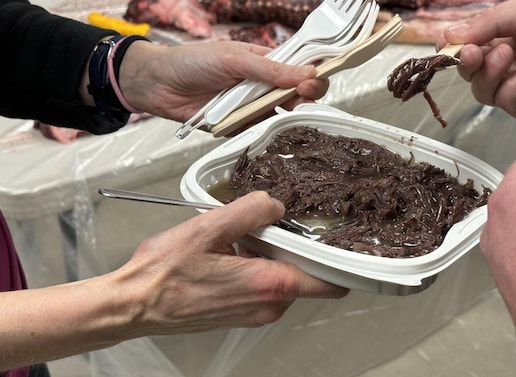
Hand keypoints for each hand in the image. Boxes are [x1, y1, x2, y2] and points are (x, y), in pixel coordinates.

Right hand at [112, 190, 347, 334]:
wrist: (134, 305)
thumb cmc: (164, 273)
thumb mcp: (209, 227)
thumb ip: (251, 210)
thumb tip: (275, 205)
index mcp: (270, 284)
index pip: (331, 282)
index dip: (339, 260)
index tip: (337, 239)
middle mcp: (269, 305)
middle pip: (306, 274)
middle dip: (293, 248)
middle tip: (267, 226)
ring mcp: (256, 314)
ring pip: (283, 279)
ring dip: (270, 257)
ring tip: (239, 240)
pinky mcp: (241, 315)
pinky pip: (263, 288)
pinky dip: (255, 269)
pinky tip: (229, 255)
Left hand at [118, 40, 329, 121]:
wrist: (157, 84)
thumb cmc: (192, 62)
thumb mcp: (234, 59)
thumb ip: (271, 70)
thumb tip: (307, 74)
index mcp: (264, 61)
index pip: (299, 69)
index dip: (312, 76)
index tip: (315, 83)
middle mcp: (261, 85)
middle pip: (295, 95)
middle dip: (302, 99)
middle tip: (301, 102)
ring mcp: (250, 106)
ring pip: (279, 116)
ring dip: (285, 119)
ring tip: (289, 121)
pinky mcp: (239, 126)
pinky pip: (258, 132)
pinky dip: (264, 134)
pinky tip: (271, 136)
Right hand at [438, 0, 515, 125]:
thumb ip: (488, 23)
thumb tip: (449, 35)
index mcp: (509, 35)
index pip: (470, 45)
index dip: (456, 46)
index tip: (447, 44)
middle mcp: (511, 62)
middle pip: (471, 71)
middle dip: (469, 61)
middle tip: (476, 51)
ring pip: (484, 90)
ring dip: (491, 72)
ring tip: (511, 54)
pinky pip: (508, 102)